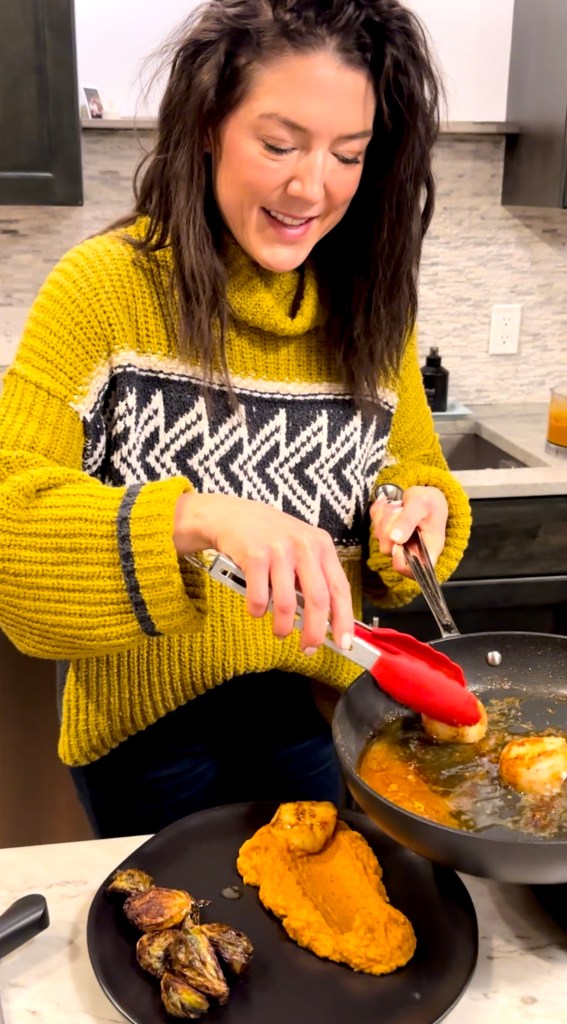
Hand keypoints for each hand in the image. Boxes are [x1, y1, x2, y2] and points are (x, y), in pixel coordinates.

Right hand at [173, 493, 353, 652]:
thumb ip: (314, 577)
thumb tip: (326, 620)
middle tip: (309, 648)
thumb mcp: (300, 548)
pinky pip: (259, 598)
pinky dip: (257, 612)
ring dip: (283, 627)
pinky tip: (256, 610)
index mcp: (322, 546)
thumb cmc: (269, 537)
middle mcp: (304, 546)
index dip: (344, 619)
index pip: (340, 588)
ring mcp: (279, 550)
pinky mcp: (254, 556)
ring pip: (287, 603)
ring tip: (280, 632)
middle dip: (314, 632)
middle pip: (317, 600)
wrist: (232, 515)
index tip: (344, 643)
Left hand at [369, 485, 447, 578]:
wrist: (427, 494)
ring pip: (379, 536)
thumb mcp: (421, 505)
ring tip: (398, 505)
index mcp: (428, 548)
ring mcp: (399, 542)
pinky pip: (374, 525)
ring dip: (384, 517)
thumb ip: (407, 521)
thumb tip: (395, 538)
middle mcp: (412, 549)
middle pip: (389, 549)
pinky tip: (388, 503)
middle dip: (388, 527)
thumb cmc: (431, 500)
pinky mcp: (389, 533)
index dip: (400, 563)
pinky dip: (378, 512)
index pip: (414, 571)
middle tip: (399, 510)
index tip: (397, 545)